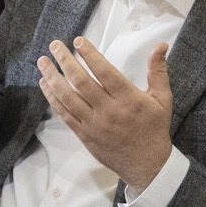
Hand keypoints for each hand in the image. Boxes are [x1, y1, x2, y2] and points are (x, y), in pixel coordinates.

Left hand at [38, 36, 173, 191]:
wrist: (147, 166)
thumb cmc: (154, 129)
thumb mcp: (162, 99)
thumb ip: (158, 71)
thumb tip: (161, 46)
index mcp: (128, 99)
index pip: (105, 72)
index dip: (90, 55)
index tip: (78, 41)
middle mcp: (109, 111)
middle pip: (81, 82)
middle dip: (65, 61)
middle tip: (54, 45)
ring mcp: (94, 124)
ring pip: (67, 98)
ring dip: (52, 78)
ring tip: (42, 62)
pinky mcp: (84, 135)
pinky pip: (64, 114)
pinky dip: (53, 98)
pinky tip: (46, 84)